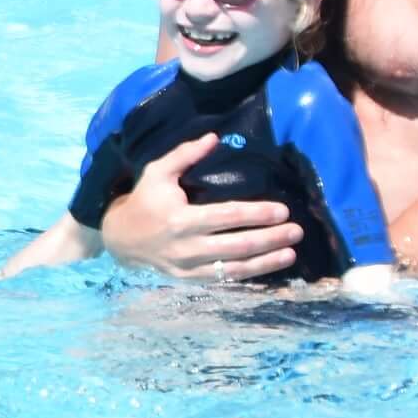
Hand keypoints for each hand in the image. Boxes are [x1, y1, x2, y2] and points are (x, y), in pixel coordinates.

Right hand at [99, 136, 303, 283]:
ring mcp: (189, 266)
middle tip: (296, 231)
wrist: (120, 238)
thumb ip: (185, 155)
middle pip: (237, 245)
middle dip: (270, 239)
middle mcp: (187, 245)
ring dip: (267, 261)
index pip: (227, 216)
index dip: (257, 214)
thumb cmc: (144, 200)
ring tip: (291, 253)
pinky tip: (269, 267)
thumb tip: (214, 138)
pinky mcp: (191, 279)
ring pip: (235, 267)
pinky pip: (225, 279)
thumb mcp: (157, 172)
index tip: (282, 210)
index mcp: (180, 218)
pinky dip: (250, 275)